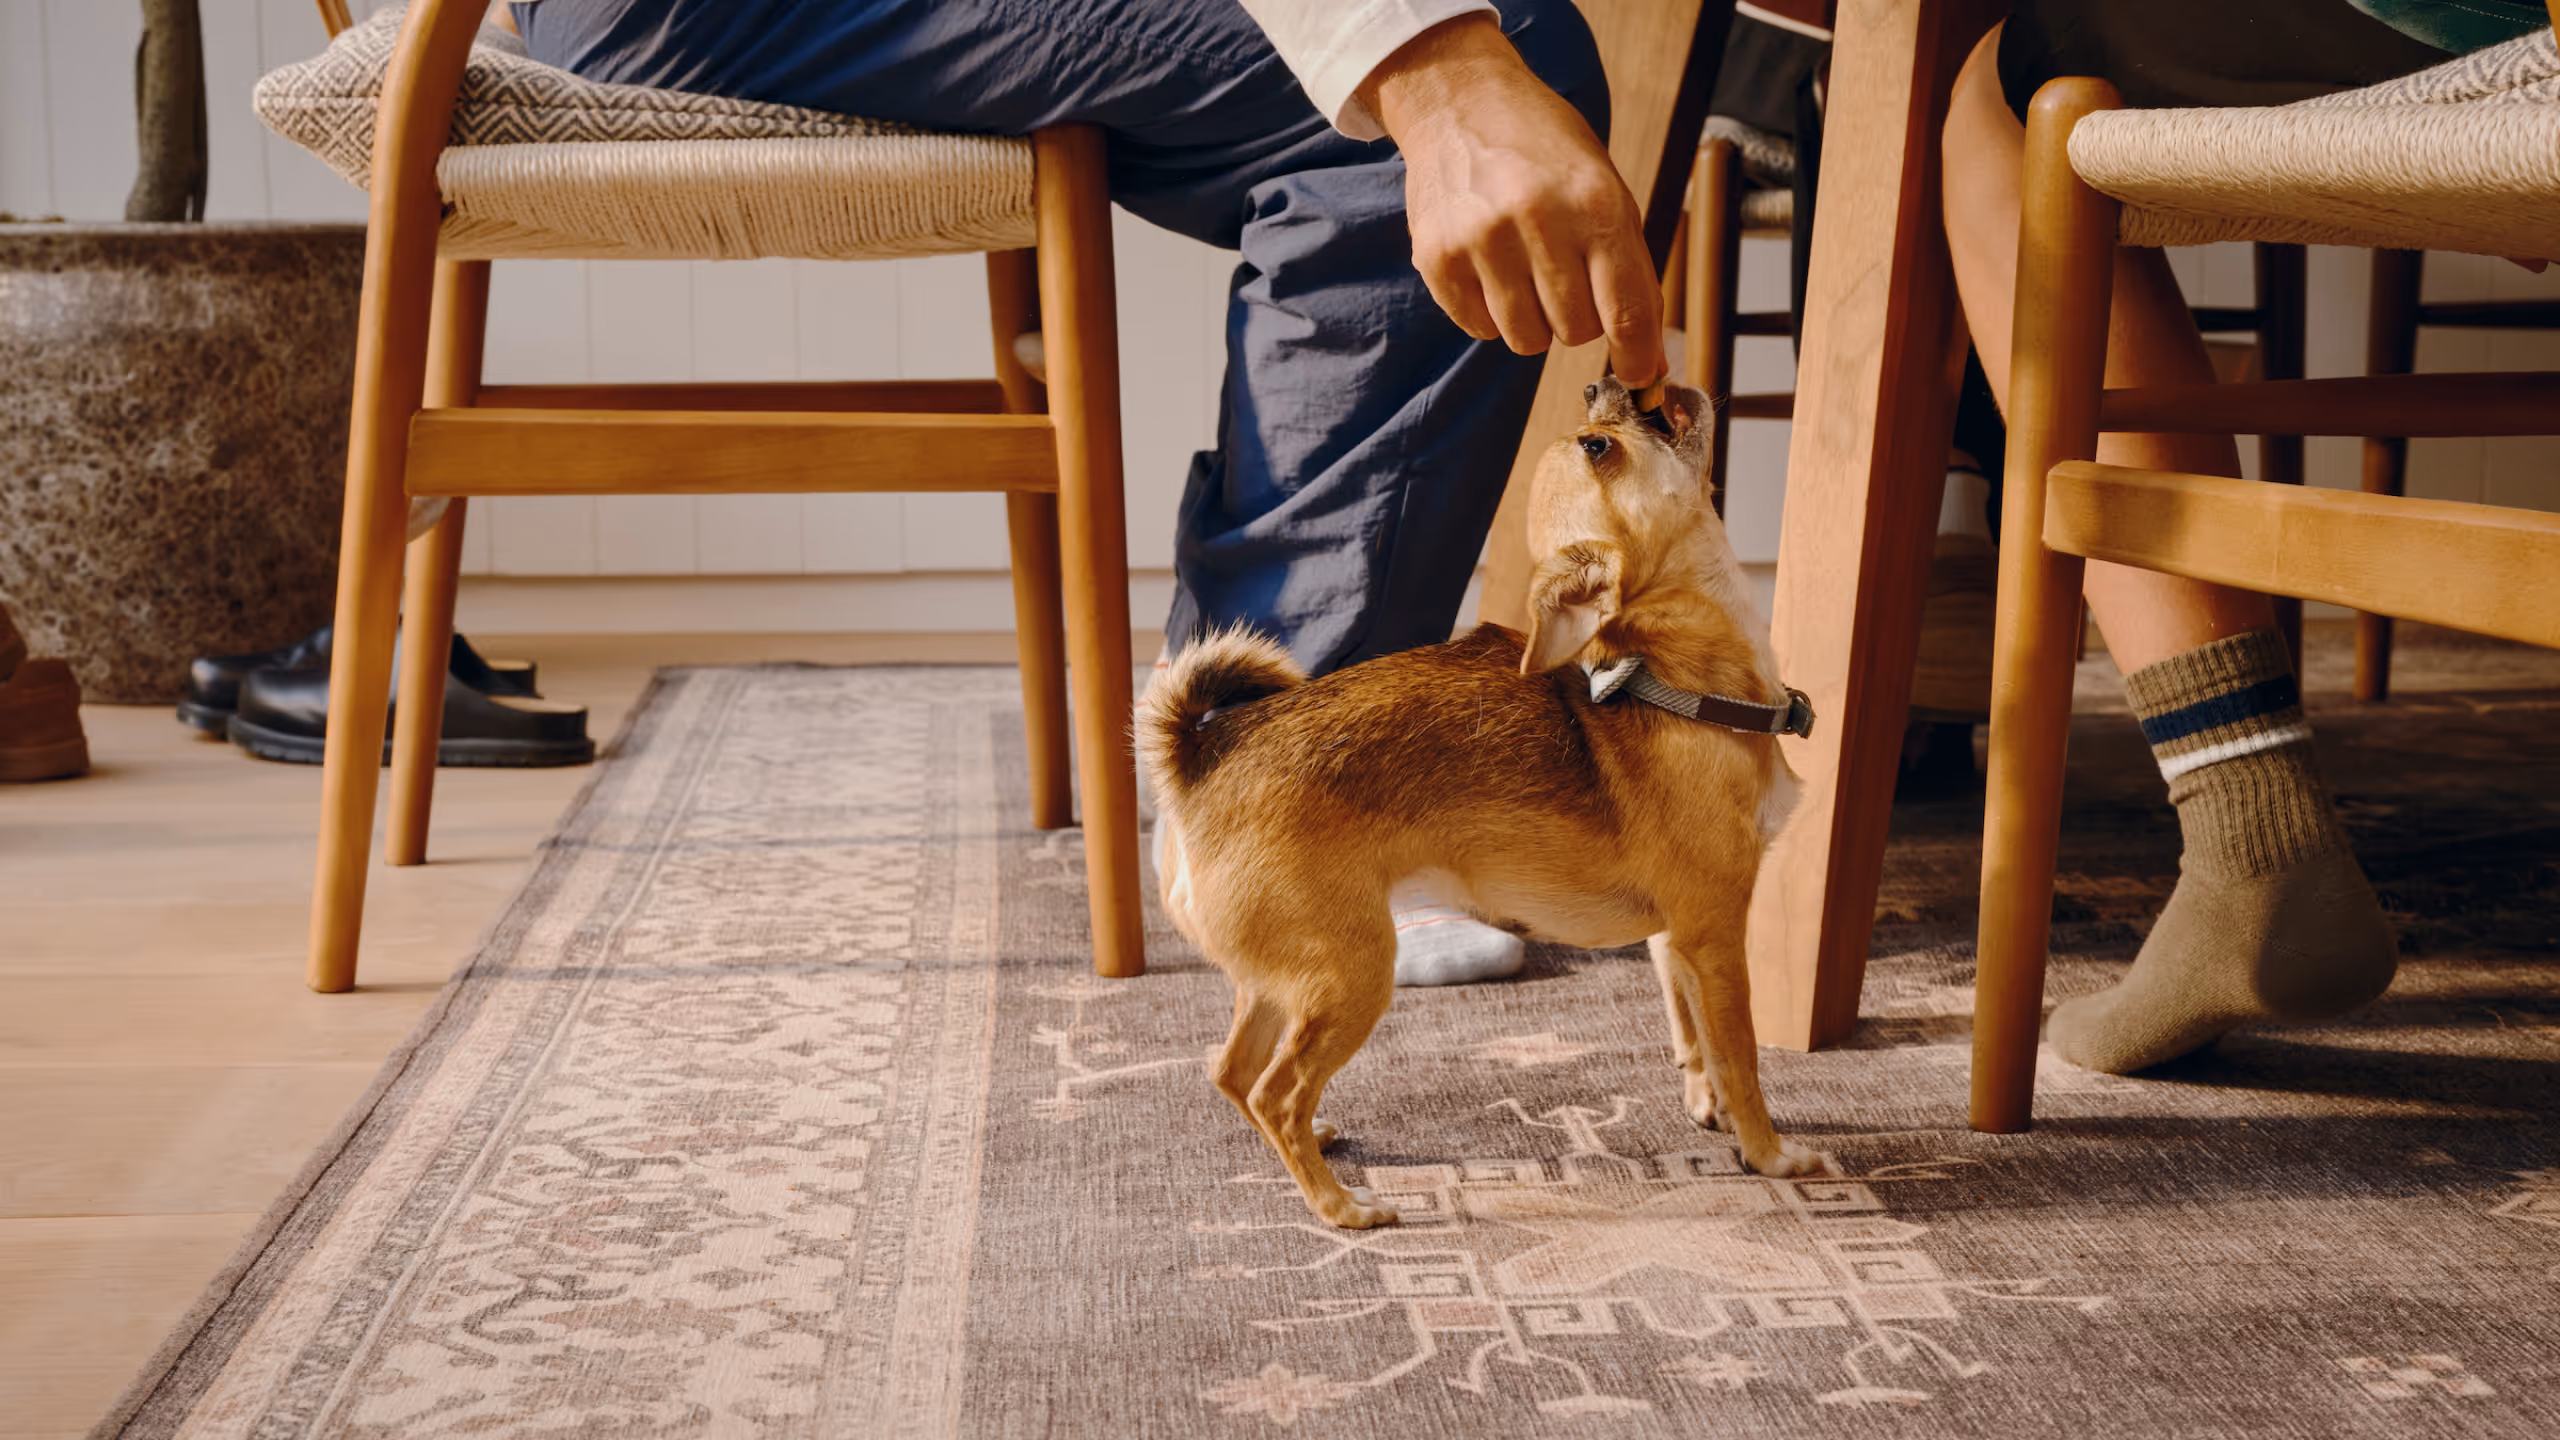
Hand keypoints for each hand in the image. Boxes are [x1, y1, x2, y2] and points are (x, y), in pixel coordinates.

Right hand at [1361, 15, 1663, 384]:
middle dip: (1579, 318)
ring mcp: (1481, 240)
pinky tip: (1491, 266)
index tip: (1639, 375)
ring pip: (1526, 339)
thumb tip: (1649, 361)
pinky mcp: (1437, 257)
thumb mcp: (1605, 190)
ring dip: (1534, 319)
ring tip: (1526, 270)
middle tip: (1566, 278)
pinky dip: (1491, 312)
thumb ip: (1630, 273)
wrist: (1461, 102)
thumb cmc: (1545, 151)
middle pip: (1575, 332)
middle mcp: (1537, 220)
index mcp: (1594, 202)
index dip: (1637, 356)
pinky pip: (1480, 328)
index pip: (1624, 311)